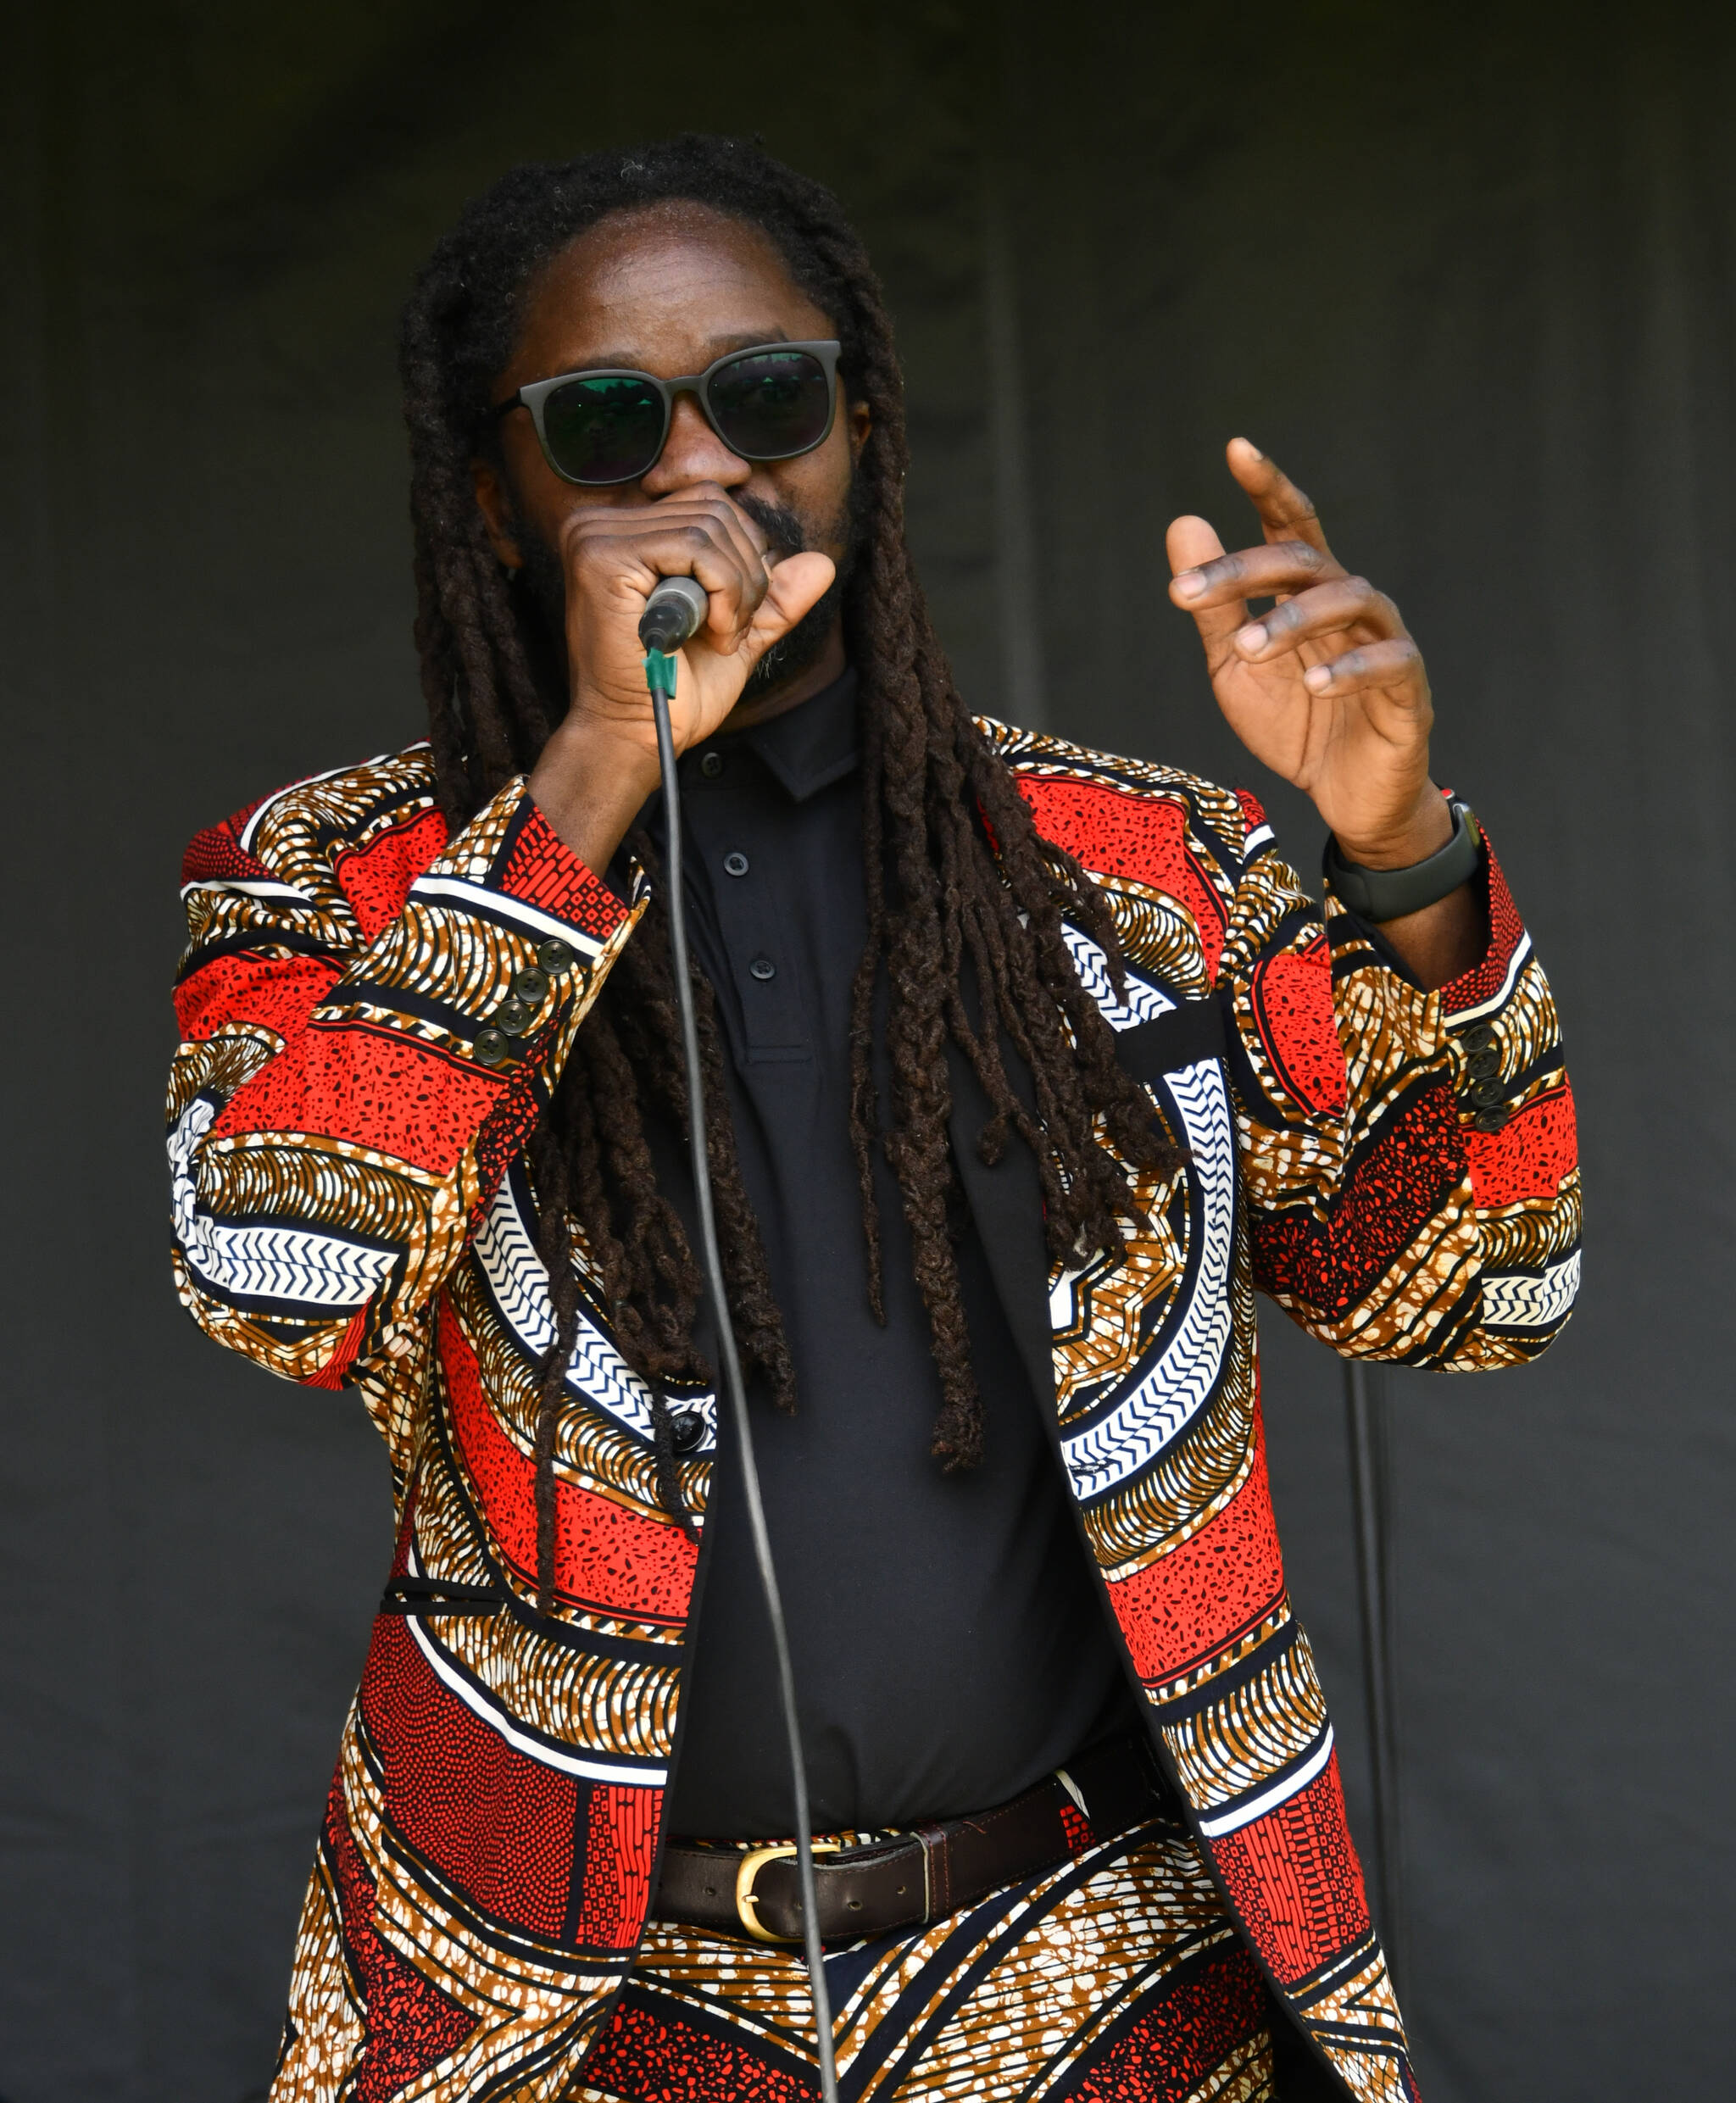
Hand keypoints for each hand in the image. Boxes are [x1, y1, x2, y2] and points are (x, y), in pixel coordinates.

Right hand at [528, 487, 833, 871]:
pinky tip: (711, 633)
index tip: (731, 615)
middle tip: (729, 631)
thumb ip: (775, 596)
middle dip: (744, 574)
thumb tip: (823, 562)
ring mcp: (595, 536)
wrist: (638, 735)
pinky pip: (695, 549)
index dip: (741, 554)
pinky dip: (721, 592)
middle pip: (713, 507)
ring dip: (735, 591)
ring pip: (709, 527)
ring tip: (719, 636)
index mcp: (623, 530)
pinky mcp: (603, 558)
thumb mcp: (737, 631)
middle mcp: (600, 522)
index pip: (708, 502)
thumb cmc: (675, 689)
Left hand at [1167, 439, 1446, 868]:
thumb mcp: (1236, 669)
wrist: (1346, 800)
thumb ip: (1214, 606)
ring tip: (1248, 648)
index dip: (1269, 486)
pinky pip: (1389, 663)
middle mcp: (1351, 605)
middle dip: (1244, 570)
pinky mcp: (1409, 691)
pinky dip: (1350, 668)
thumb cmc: (1297, 726)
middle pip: (1306, 561)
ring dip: (1291, 621)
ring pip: (1349, 602)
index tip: (1236, 449)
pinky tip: (1314, 684)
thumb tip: (1184, 522)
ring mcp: (1385, 643)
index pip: (1292, 526)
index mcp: (1309, 596)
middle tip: (1187, 593)